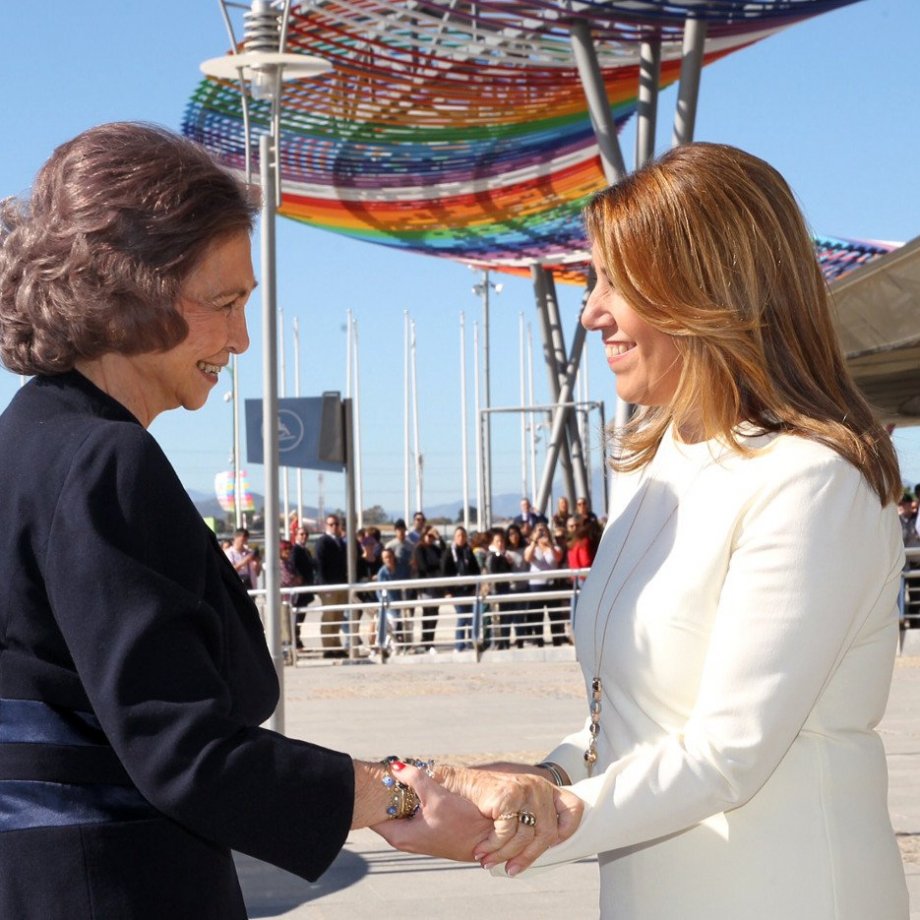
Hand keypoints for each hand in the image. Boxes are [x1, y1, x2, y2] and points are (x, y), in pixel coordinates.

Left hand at [372, 762, 491, 860]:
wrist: (487, 839)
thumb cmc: (462, 823)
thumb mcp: (436, 797)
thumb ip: (414, 779)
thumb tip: (395, 766)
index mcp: (399, 835)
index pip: (372, 814)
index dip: (372, 794)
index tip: (374, 776)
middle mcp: (403, 839)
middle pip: (385, 810)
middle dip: (387, 791)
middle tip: (388, 769)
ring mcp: (414, 835)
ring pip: (399, 809)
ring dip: (401, 793)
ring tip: (404, 775)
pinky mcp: (425, 830)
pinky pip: (410, 811)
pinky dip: (411, 798)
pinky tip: (419, 786)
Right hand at [438, 765, 578, 874]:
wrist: (457, 784)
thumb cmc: (485, 799)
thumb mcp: (515, 805)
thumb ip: (531, 820)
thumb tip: (544, 851)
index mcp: (544, 789)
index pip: (573, 808)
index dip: (568, 830)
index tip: (551, 845)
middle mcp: (539, 787)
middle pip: (548, 834)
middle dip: (529, 857)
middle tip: (512, 870)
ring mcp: (525, 790)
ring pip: (526, 837)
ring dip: (506, 855)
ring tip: (490, 862)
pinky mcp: (509, 796)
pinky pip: (507, 833)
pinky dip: (493, 846)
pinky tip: (482, 850)